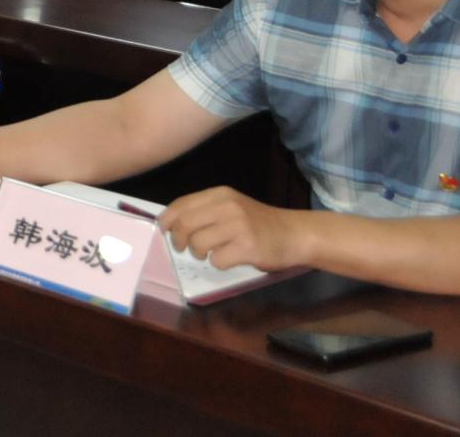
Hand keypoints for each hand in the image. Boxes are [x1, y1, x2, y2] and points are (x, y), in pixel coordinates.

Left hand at [158, 186, 306, 271]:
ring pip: (198, 243)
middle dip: (179, 240)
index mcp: (220, 194)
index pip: (181, 204)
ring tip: (210, 253)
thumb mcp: (232, 207)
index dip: (167, 220)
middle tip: (183, 248)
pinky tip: (230, 259)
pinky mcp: (247, 247)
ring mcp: (238, 226)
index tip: (164, 231)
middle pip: (185, 224)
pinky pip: (217, 260)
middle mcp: (227, 206)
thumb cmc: (259, 223)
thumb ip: (205, 210)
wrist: (295, 234)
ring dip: (199, 253)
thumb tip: (171, 224)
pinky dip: (219, 264)